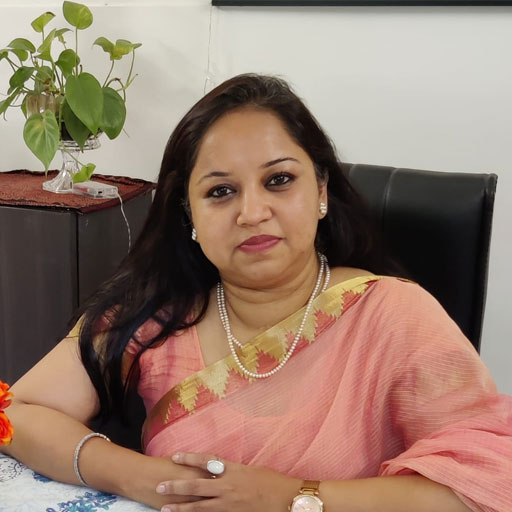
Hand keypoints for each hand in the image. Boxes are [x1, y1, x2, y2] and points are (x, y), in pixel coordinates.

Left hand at [155, 452, 300, 511]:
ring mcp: (229, 504)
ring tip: (164, 509)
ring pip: (199, 506)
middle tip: (159, 487)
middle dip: (176, 486)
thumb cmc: (272, 482)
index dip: (189, 458)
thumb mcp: (251, 470)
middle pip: (196, 484)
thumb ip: (233, 470)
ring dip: (180, 508)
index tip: (174, 456)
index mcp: (233, 469)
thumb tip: (219, 470)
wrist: (287, 499)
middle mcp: (228, 485)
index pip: (206, 461)